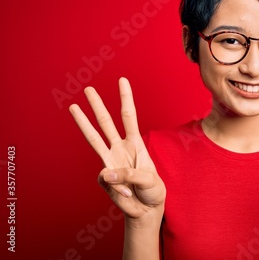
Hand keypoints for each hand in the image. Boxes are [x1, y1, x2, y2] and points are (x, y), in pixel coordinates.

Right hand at [69, 78, 165, 221]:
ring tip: (73, 107)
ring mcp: (110, 161)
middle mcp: (120, 148)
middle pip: (107, 122)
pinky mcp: (104, 177)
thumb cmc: (152, 191)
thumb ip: (128, 174)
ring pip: (93, 139)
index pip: (129, 116)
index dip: (126, 98)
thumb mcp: (149, 180)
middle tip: (88, 88)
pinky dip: (117, 188)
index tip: (122, 80)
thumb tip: (104, 172)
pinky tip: (126, 193)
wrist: (146, 210)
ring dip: (83, 122)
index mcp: (135, 143)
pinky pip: (105, 178)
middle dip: (98, 105)